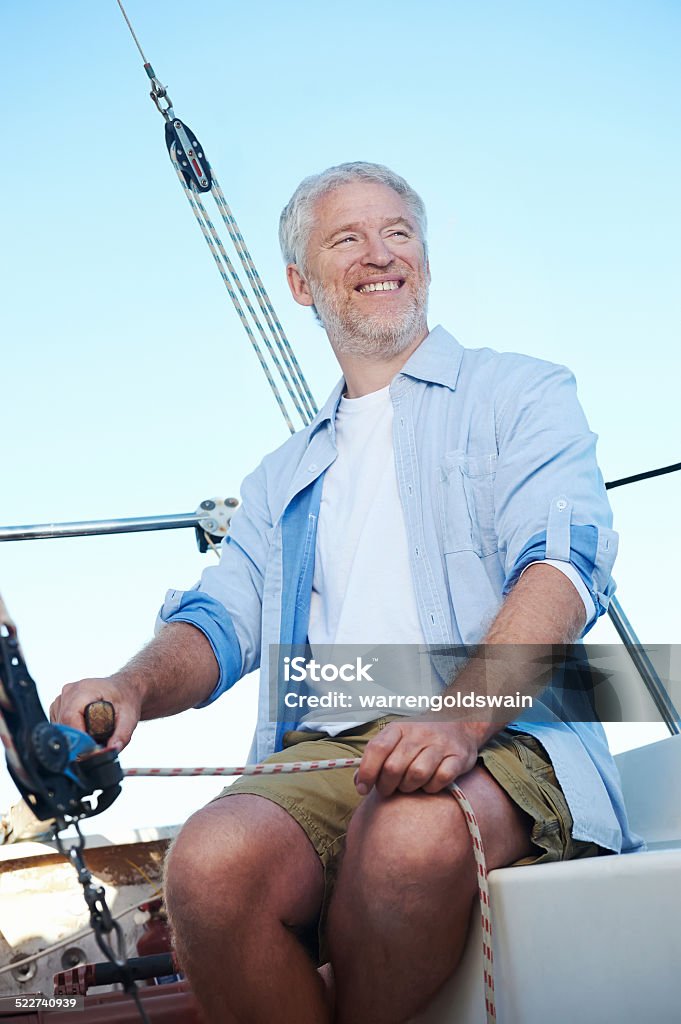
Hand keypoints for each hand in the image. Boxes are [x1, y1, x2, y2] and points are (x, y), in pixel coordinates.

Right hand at [50, 676, 141, 752]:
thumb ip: (122, 735)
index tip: (90, 751)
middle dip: (78, 740)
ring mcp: (62, 699)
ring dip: (74, 738)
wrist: (123, 688)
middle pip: (63, 725)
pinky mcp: (58, 707)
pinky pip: (59, 727)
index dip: (78, 738)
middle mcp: (69, 692)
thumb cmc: (125, 698)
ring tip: (93, 735)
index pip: (70, 718)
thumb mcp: (130, 716)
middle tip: (96, 745)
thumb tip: (112, 750)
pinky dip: (71, 734)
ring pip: (60, 728)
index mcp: (84, 689)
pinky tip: (85, 730)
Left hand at [355, 719, 482, 796]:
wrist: (459, 723)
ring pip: (417, 774)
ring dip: (409, 787)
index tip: (363, 788)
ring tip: (408, 786)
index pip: (377, 748)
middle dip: (387, 785)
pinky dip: (432, 787)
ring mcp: (440, 744)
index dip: (367, 771)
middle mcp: (419, 733)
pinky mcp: (458, 756)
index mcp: (399, 728)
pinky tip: (429, 784)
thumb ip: (376, 757)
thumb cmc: (420, 737)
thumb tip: (359, 782)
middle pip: (394, 767)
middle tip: (388, 789)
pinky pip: (441, 778)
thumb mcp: (396, 739)